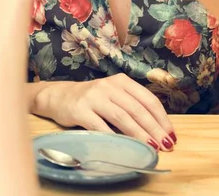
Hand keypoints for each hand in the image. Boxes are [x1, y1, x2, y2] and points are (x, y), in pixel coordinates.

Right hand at [36, 74, 175, 151]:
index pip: (147, 99)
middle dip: (154, 129)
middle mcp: (107, 86)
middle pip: (137, 109)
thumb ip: (132, 106)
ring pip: (122, 117)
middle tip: (166, 146)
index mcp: (120, 81)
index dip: (162, 119)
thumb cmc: (92, 99)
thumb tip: (159, 131)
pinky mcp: (80, 110)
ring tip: (152, 148)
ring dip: (139, 135)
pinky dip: (115, 139)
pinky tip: (125, 148)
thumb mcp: (113, 95)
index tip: (171, 135)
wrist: (58, 96)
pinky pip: (101, 127)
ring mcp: (93, 97)